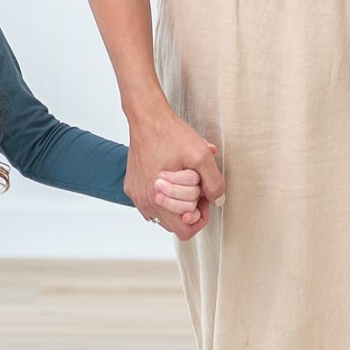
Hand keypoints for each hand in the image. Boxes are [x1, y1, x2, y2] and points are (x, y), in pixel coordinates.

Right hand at [127, 110, 223, 240]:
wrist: (147, 118)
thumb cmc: (170, 134)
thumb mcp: (201, 156)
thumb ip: (214, 183)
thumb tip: (217, 201)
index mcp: (157, 198)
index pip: (184, 231)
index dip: (199, 219)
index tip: (203, 202)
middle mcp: (144, 200)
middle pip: (173, 224)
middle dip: (188, 208)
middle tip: (195, 188)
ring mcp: (136, 194)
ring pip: (161, 213)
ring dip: (175, 202)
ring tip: (182, 180)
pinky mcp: (131, 185)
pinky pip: (150, 201)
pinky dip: (163, 193)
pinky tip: (170, 175)